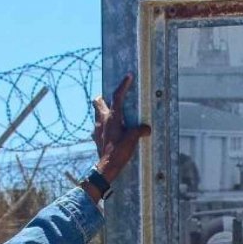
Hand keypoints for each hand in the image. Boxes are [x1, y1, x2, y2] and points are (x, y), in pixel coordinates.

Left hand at [89, 73, 151, 190]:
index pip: (117, 96)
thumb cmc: (119, 152)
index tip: (128, 76)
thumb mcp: (132, 140)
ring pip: (96, 113)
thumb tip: (147, 129)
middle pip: (98, 101)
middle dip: (103, 98)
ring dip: (103, 111)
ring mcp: (97, 128)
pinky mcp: (96, 137)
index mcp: (112, 117)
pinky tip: (110, 132)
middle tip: (110, 99)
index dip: (123, 85)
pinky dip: (103, 126)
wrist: (106, 167)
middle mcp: (102, 120)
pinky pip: (98, 126)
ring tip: (112, 115)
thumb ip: (139, 131)